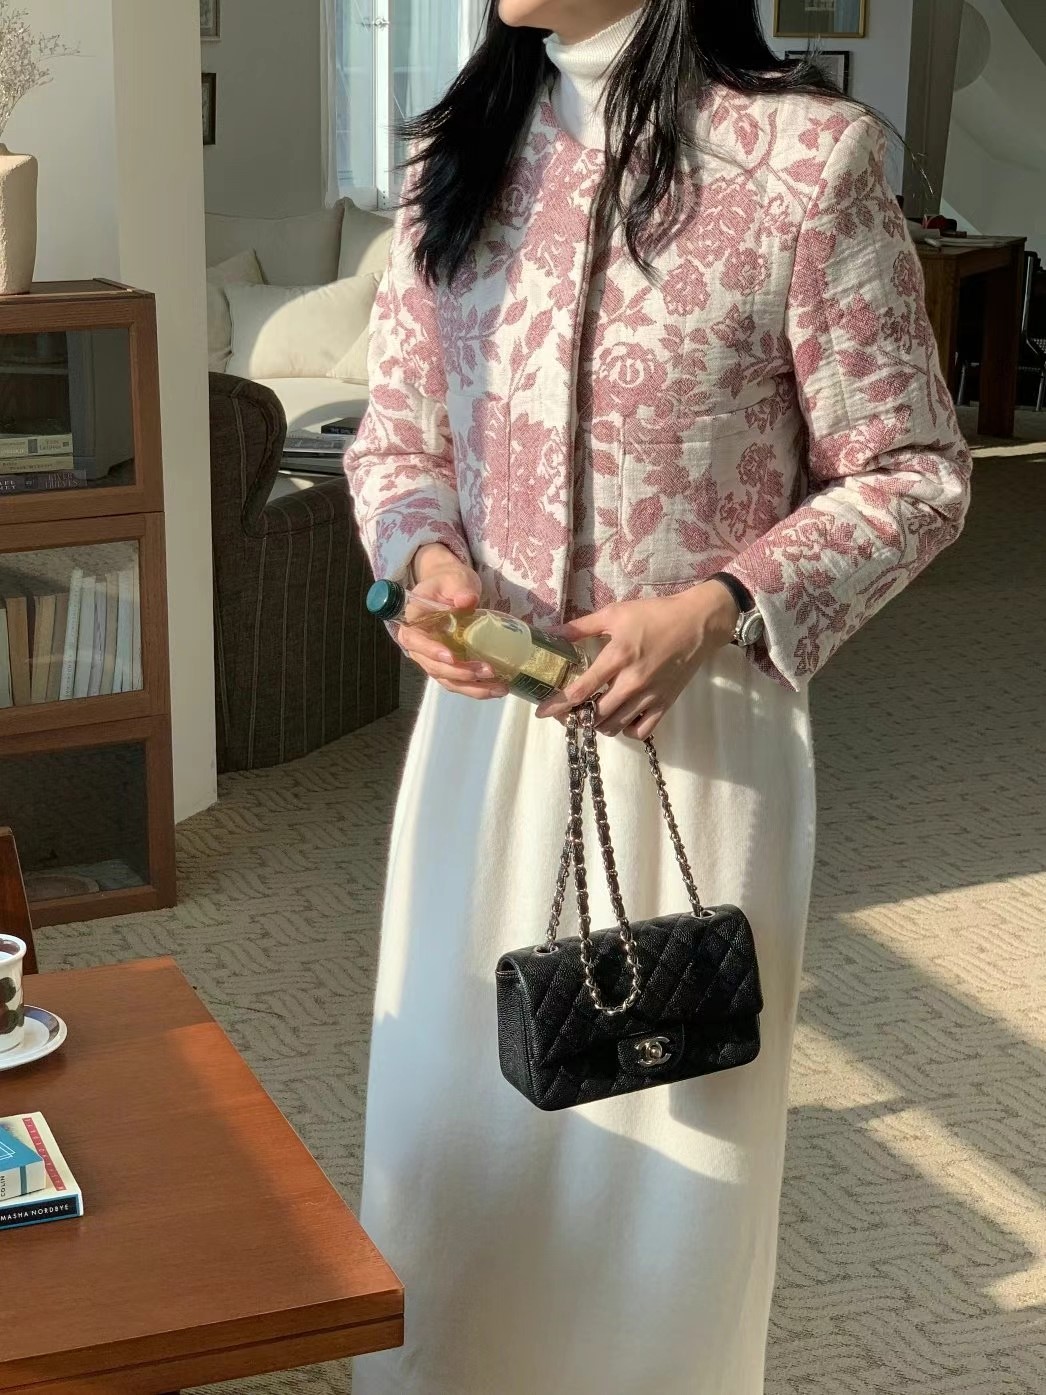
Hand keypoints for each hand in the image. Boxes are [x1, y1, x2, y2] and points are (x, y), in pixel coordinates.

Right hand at [397, 544, 509, 700]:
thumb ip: (459, 589)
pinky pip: (459, 682)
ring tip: (498, 688)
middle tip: (487, 670)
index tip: (451, 657)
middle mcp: (419, 645)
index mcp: (413, 621)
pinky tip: (496, 689)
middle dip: (460, 672)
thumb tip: (467, 600)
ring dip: (472, 687)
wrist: (451, 589)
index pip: (415, 641)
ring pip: (448, 680)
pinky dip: (477, 688)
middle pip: (433, 667)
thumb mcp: (454, 579)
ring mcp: (433, 658)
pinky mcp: (448, 665)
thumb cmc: (449, 582)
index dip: (431, 651)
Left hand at [534, 582, 738, 739]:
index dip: (558, 705)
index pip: (582, 690)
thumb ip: (582, 626)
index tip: (542, 713)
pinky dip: (626, 731)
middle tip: (570, 711)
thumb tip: (552, 632)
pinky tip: (621, 719)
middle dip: (577, 717)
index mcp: (617, 657)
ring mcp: (650, 696)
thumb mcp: (616, 613)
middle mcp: (631, 682)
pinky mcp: (665, 704)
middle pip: (596, 715)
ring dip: (599, 724)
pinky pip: (641, 731)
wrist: (698, 622)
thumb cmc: (655, 614)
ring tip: (594, 714)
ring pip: (615, 726)